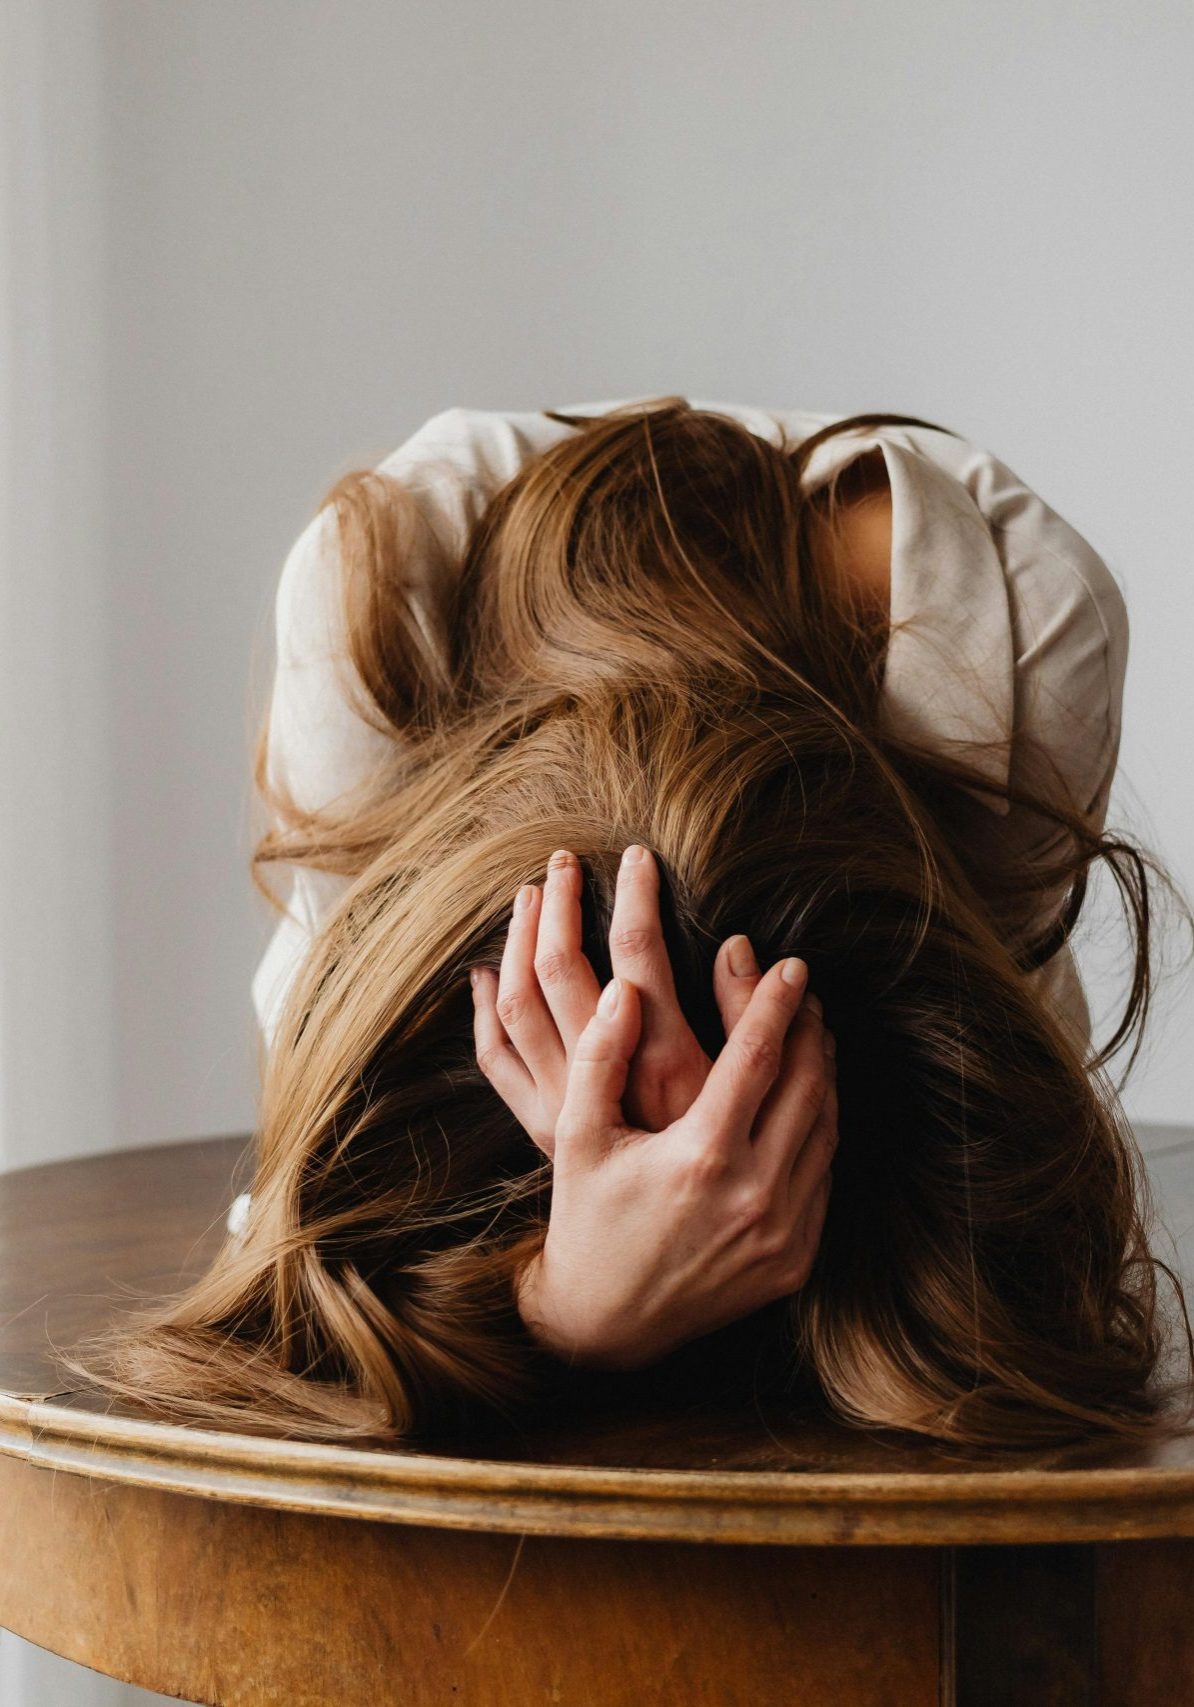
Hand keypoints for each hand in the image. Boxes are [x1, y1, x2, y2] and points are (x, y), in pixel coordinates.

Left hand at [470, 844, 768, 1154]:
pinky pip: (495, 1055)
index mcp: (663, 1061)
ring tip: (532, 893)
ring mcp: (559, 1100)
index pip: (639, 951)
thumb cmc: (719, 1175)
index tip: (638, 855)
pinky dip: (485, 1008)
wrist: (658, 1267)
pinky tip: (486, 971)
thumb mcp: (745, 1095)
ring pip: (520, 1001)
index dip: (636, 895)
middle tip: (566, 859)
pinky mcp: (539, 1124)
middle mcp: (602, 1077)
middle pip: (563, 965)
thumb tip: (738, 944)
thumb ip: (744, 1019)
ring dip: (521, 938)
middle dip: (563, 902)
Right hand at [513, 956, 836, 1370]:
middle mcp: (753, 1195)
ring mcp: (782, 1232)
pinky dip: (820, 1127)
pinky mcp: (795, 1260)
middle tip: (804, 992)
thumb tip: (626, 989)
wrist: (607, 1320)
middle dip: (810, 1030)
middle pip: (805, 1086)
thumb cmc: (587, 1216)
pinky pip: (822, 1175)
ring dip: (822, 1074)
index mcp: (701, 1157)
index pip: (757, 1057)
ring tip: (811, 1034)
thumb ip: (600, 1056)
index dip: (775, 1003)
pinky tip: (805, 1100)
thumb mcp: (580, 1135)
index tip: (790, 965)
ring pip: (824, 1128)